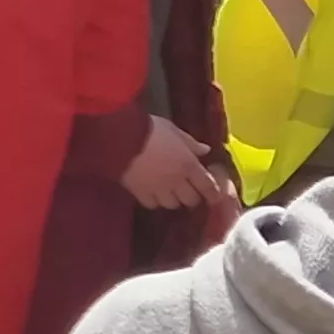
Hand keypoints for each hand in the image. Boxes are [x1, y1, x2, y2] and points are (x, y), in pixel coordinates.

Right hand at [120, 114, 235, 213]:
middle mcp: (177, 181)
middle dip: (192, 196)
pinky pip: (152, 204)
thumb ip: (191, 143)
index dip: (213, 193)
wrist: (120, 137)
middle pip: (191, 200)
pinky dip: (154, 201)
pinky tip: (152, 193)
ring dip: (173, 199)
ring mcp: (158, 189)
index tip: (214, 195)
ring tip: (169, 191)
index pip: (208, 186)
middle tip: (188, 189)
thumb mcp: (174, 130)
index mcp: (189, 165)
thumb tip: (206, 151)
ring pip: (172, 204)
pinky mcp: (140, 193)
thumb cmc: (150, 129)